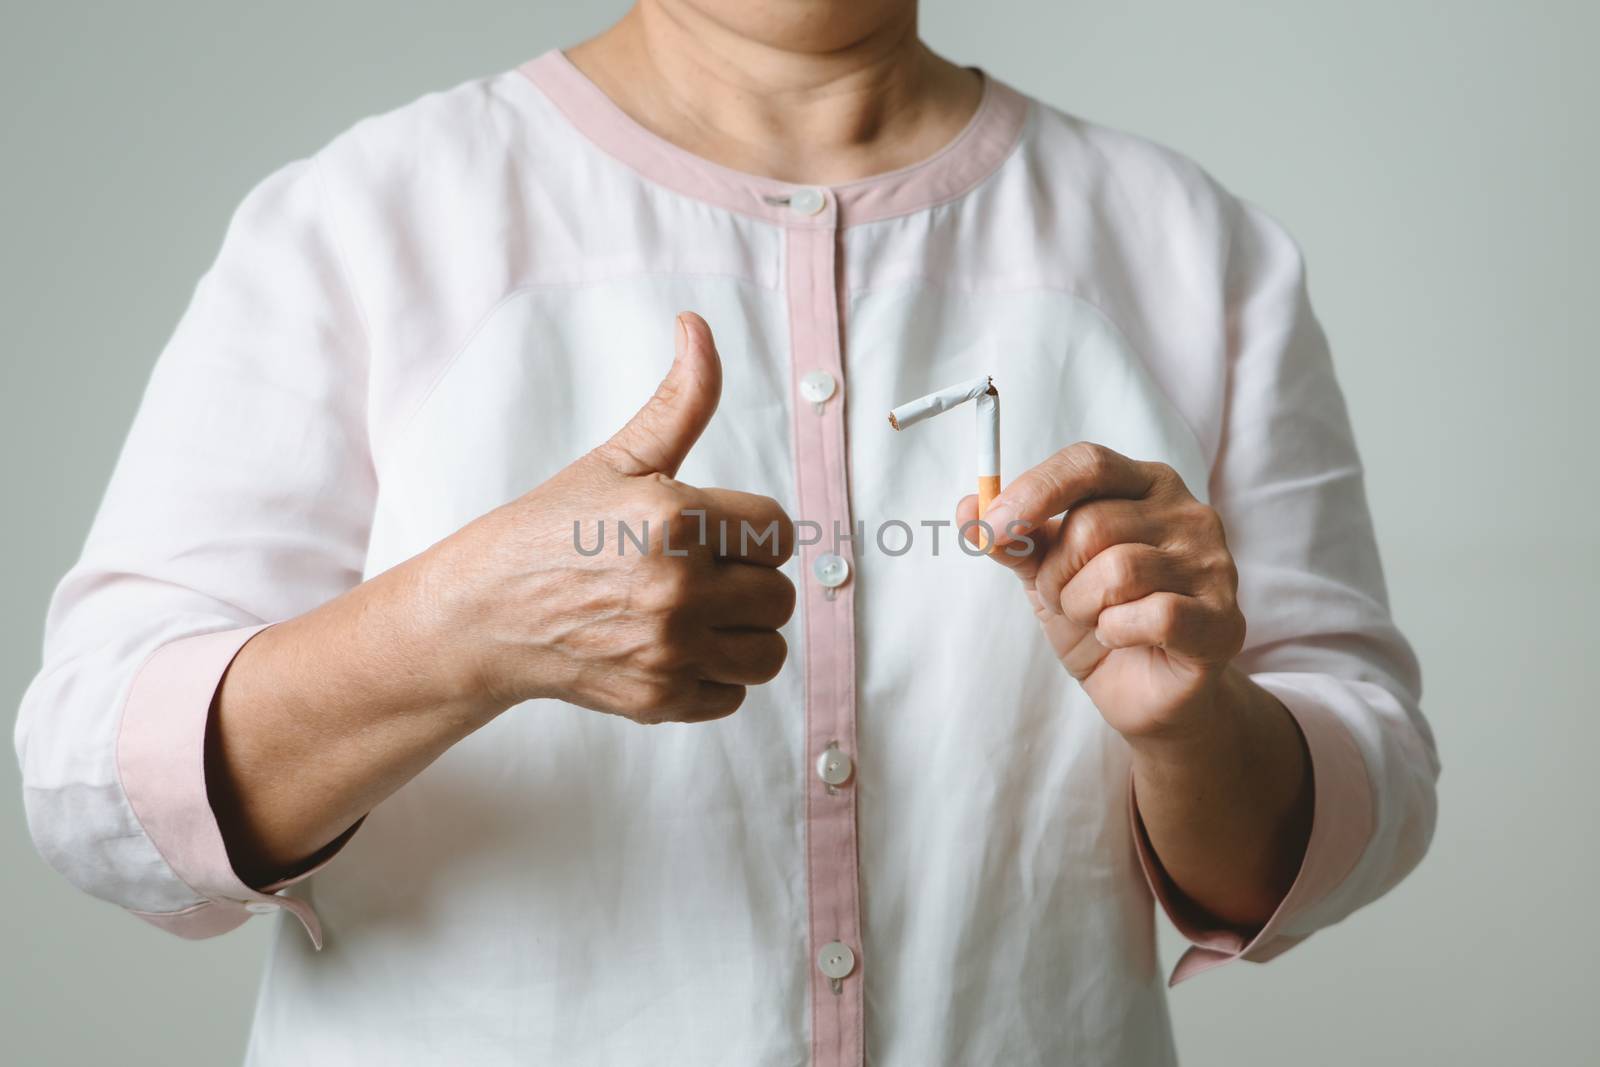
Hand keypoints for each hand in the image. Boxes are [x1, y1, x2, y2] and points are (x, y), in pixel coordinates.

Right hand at [427, 312, 795, 723]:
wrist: (483, 615)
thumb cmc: (551, 530)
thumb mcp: (617, 459)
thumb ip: (679, 400)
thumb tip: (698, 326)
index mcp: (676, 519)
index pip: (778, 532)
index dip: (751, 531)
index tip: (714, 534)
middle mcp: (677, 590)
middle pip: (778, 595)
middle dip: (746, 582)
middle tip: (697, 575)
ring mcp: (667, 651)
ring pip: (768, 652)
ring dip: (743, 634)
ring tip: (699, 615)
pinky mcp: (657, 700)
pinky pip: (734, 694)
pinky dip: (713, 677)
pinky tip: (672, 649)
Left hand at [959, 442, 1245, 742]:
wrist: (1144, 692)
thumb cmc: (1101, 619)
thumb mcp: (1047, 573)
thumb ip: (1015, 540)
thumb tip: (967, 508)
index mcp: (1146, 485)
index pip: (1087, 463)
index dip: (1033, 492)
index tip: (990, 528)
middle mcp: (1188, 514)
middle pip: (1094, 523)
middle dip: (1055, 572)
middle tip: (1059, 599)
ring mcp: (1213, 564)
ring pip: (1120, 570)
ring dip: (1082, 606)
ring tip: (1092, 620)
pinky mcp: (1224, 620)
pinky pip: (1154, 614)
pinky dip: (1119, 631)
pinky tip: (1121, 637)